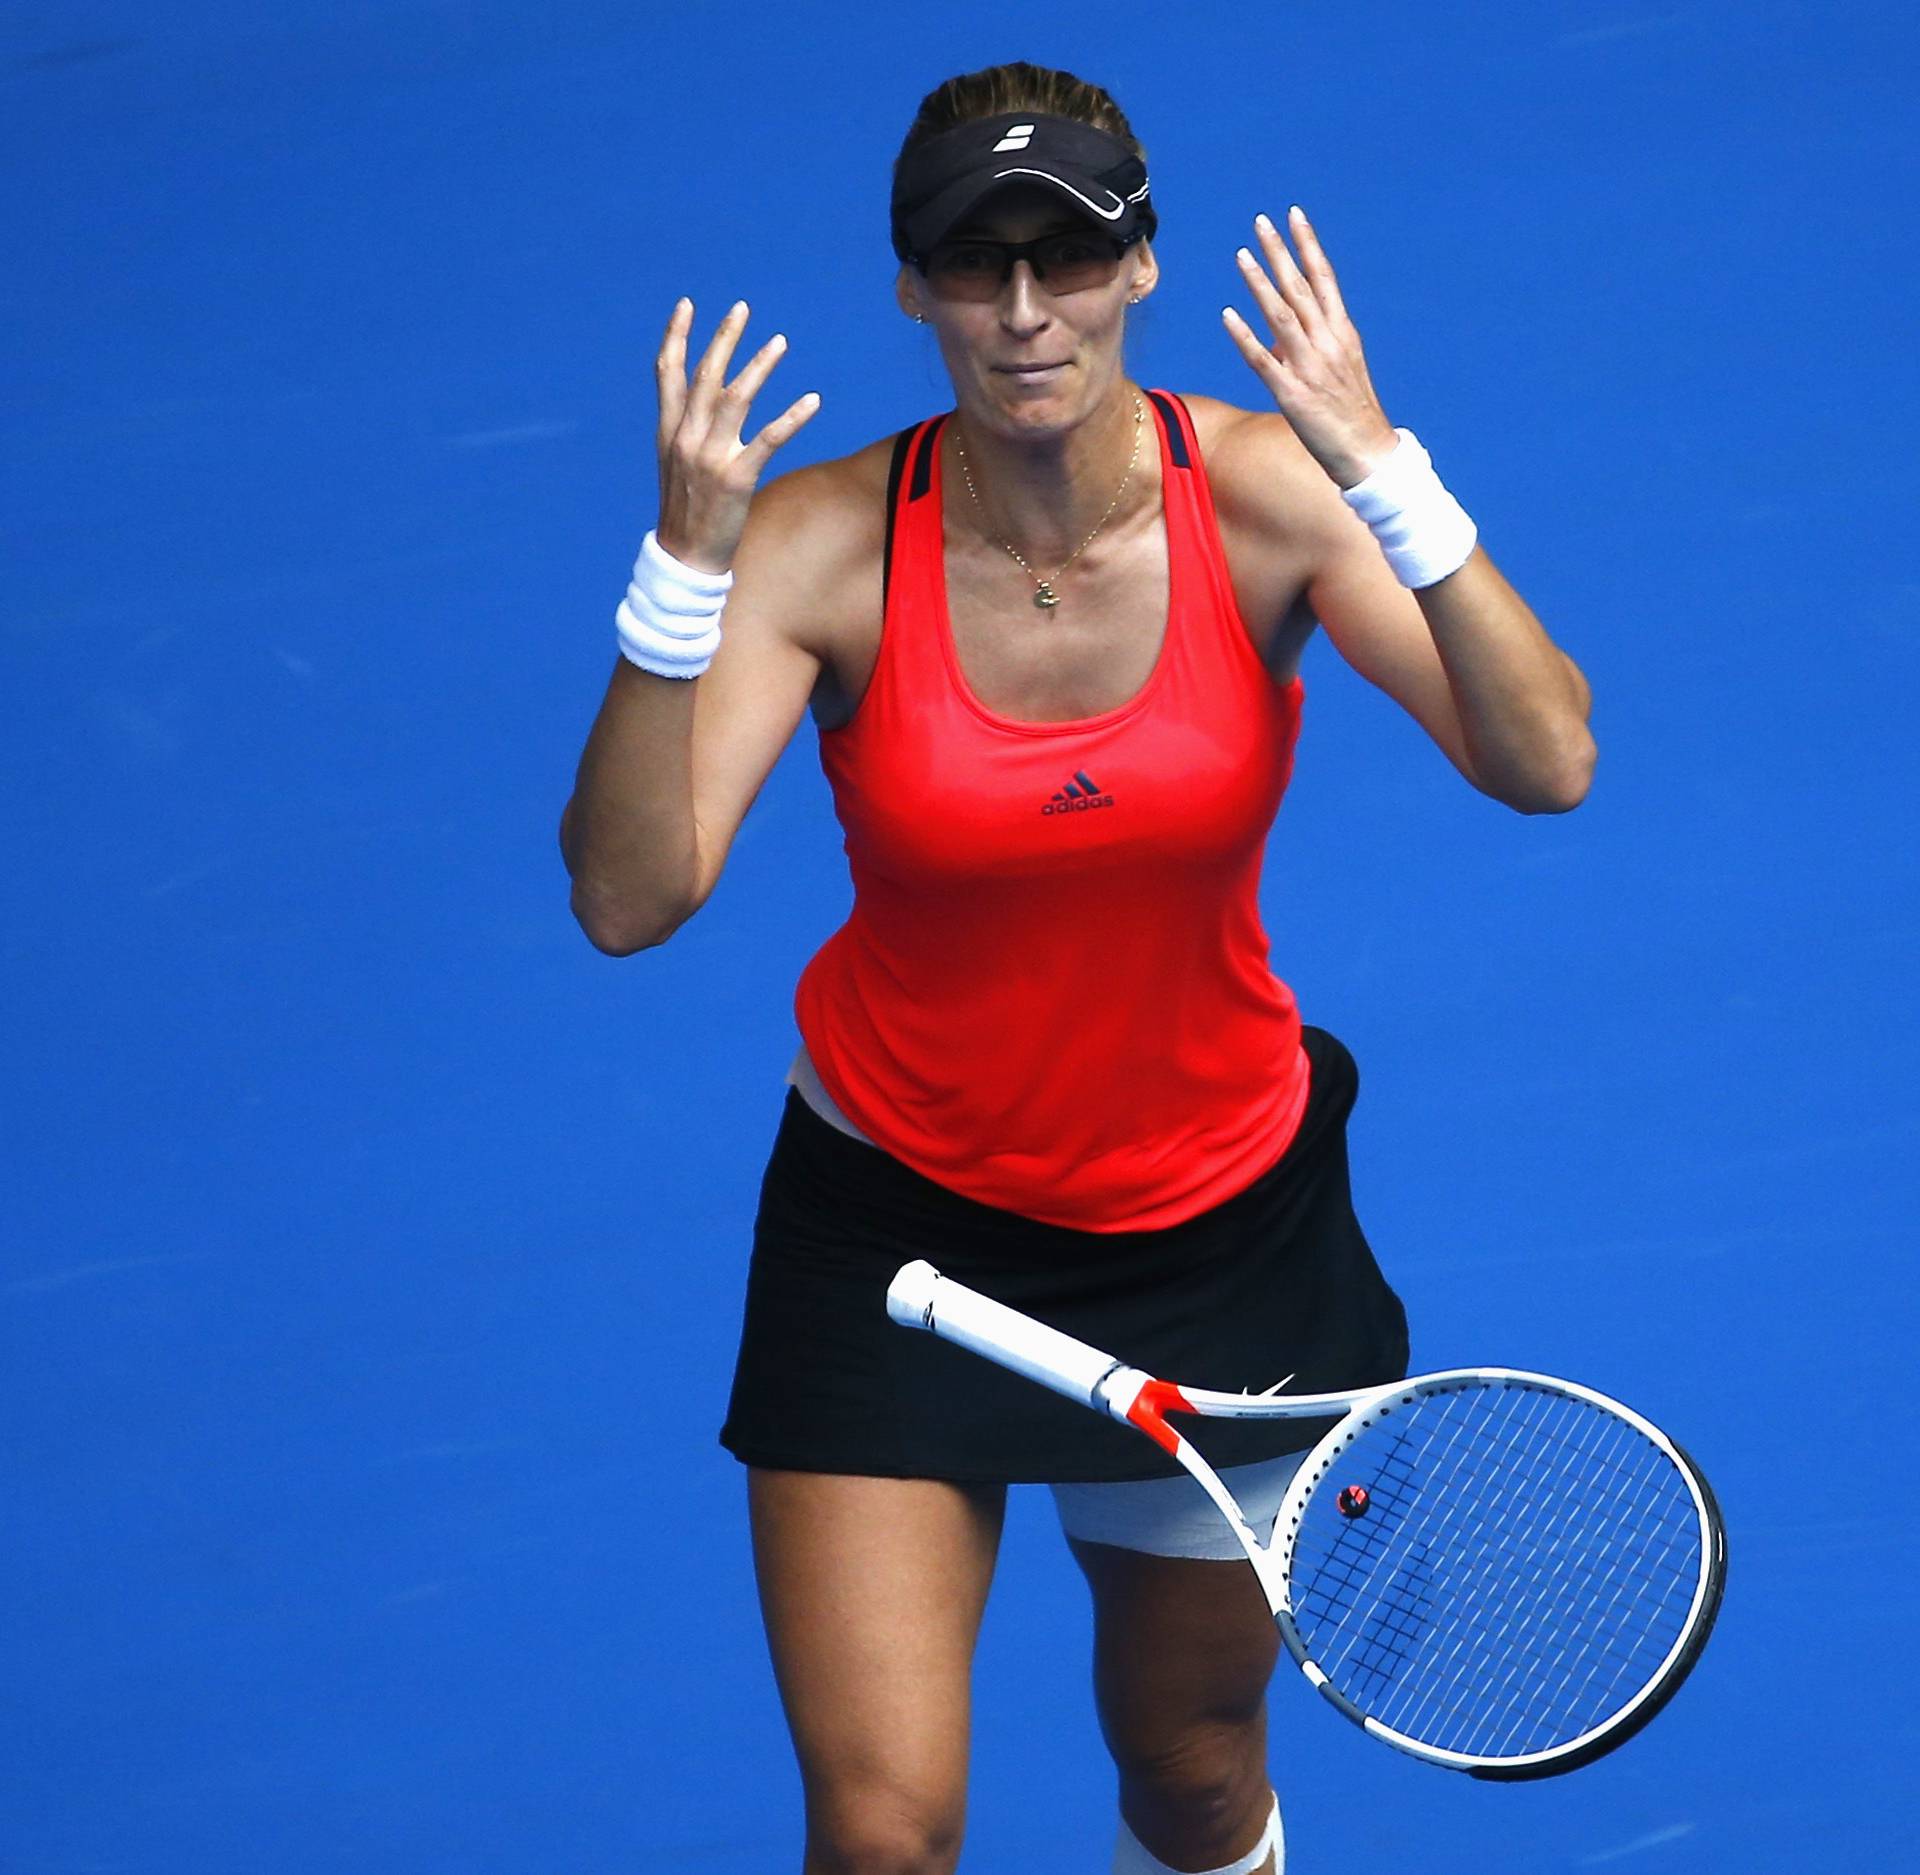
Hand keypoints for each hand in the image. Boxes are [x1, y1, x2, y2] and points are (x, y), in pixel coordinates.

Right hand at [655, 298, 820, 573]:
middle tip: (743, 307)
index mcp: (668, 432)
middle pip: (705, 377)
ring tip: (781, 342)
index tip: (687, 304)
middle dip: (723, 339)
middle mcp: (686, 439)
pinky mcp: (736, 479)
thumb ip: (689, 430)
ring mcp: (710, 458)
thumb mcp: (678, 465)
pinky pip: (769, 439)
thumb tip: (711, 401)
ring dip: (759, 367)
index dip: (675, 336)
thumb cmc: (688, 511)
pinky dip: (793, 417)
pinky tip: (813, 399)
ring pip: (735, 399)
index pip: (667, 374)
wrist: (685, 559)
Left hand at [1221, 207, 1400, 489]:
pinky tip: (1228, 314)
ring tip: (1241, 254)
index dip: (1308, 245)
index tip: (1294, 215)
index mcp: (1342, 332)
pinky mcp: (1292, 394)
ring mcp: (1309, 366)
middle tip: (1261, 221)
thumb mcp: (1337, 368)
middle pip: (1300, 288)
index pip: (1323, 278)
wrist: (1366, 452)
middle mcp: (1327, 342)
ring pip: (1281, 315)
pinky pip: (1263, 361)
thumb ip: (1308, 345)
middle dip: (1280, 252)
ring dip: (1260, 283)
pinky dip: (1245, 337)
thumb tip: (1275, 336)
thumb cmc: (1351, 412)